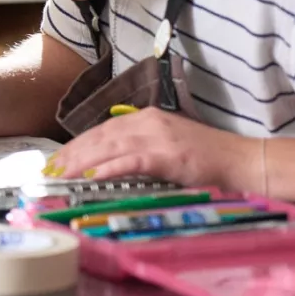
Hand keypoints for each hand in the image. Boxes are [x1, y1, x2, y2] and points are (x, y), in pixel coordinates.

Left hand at [48, 107, 258, 188]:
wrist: (244, 162)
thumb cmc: (209, 159)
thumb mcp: (169, 146)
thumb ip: (141, 148)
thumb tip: (109, 162)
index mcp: (148, 118)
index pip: (102, 129)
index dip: (77, 145)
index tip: (57, 160)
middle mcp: (150, 122)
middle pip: (100, 136)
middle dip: (72, 154)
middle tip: (50, 171)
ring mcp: (160, 137)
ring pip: (110, 146)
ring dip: (82, 162)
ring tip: (61, 175)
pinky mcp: (169, 156)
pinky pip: (131, 160)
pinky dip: (109, 168)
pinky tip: (91, 178)